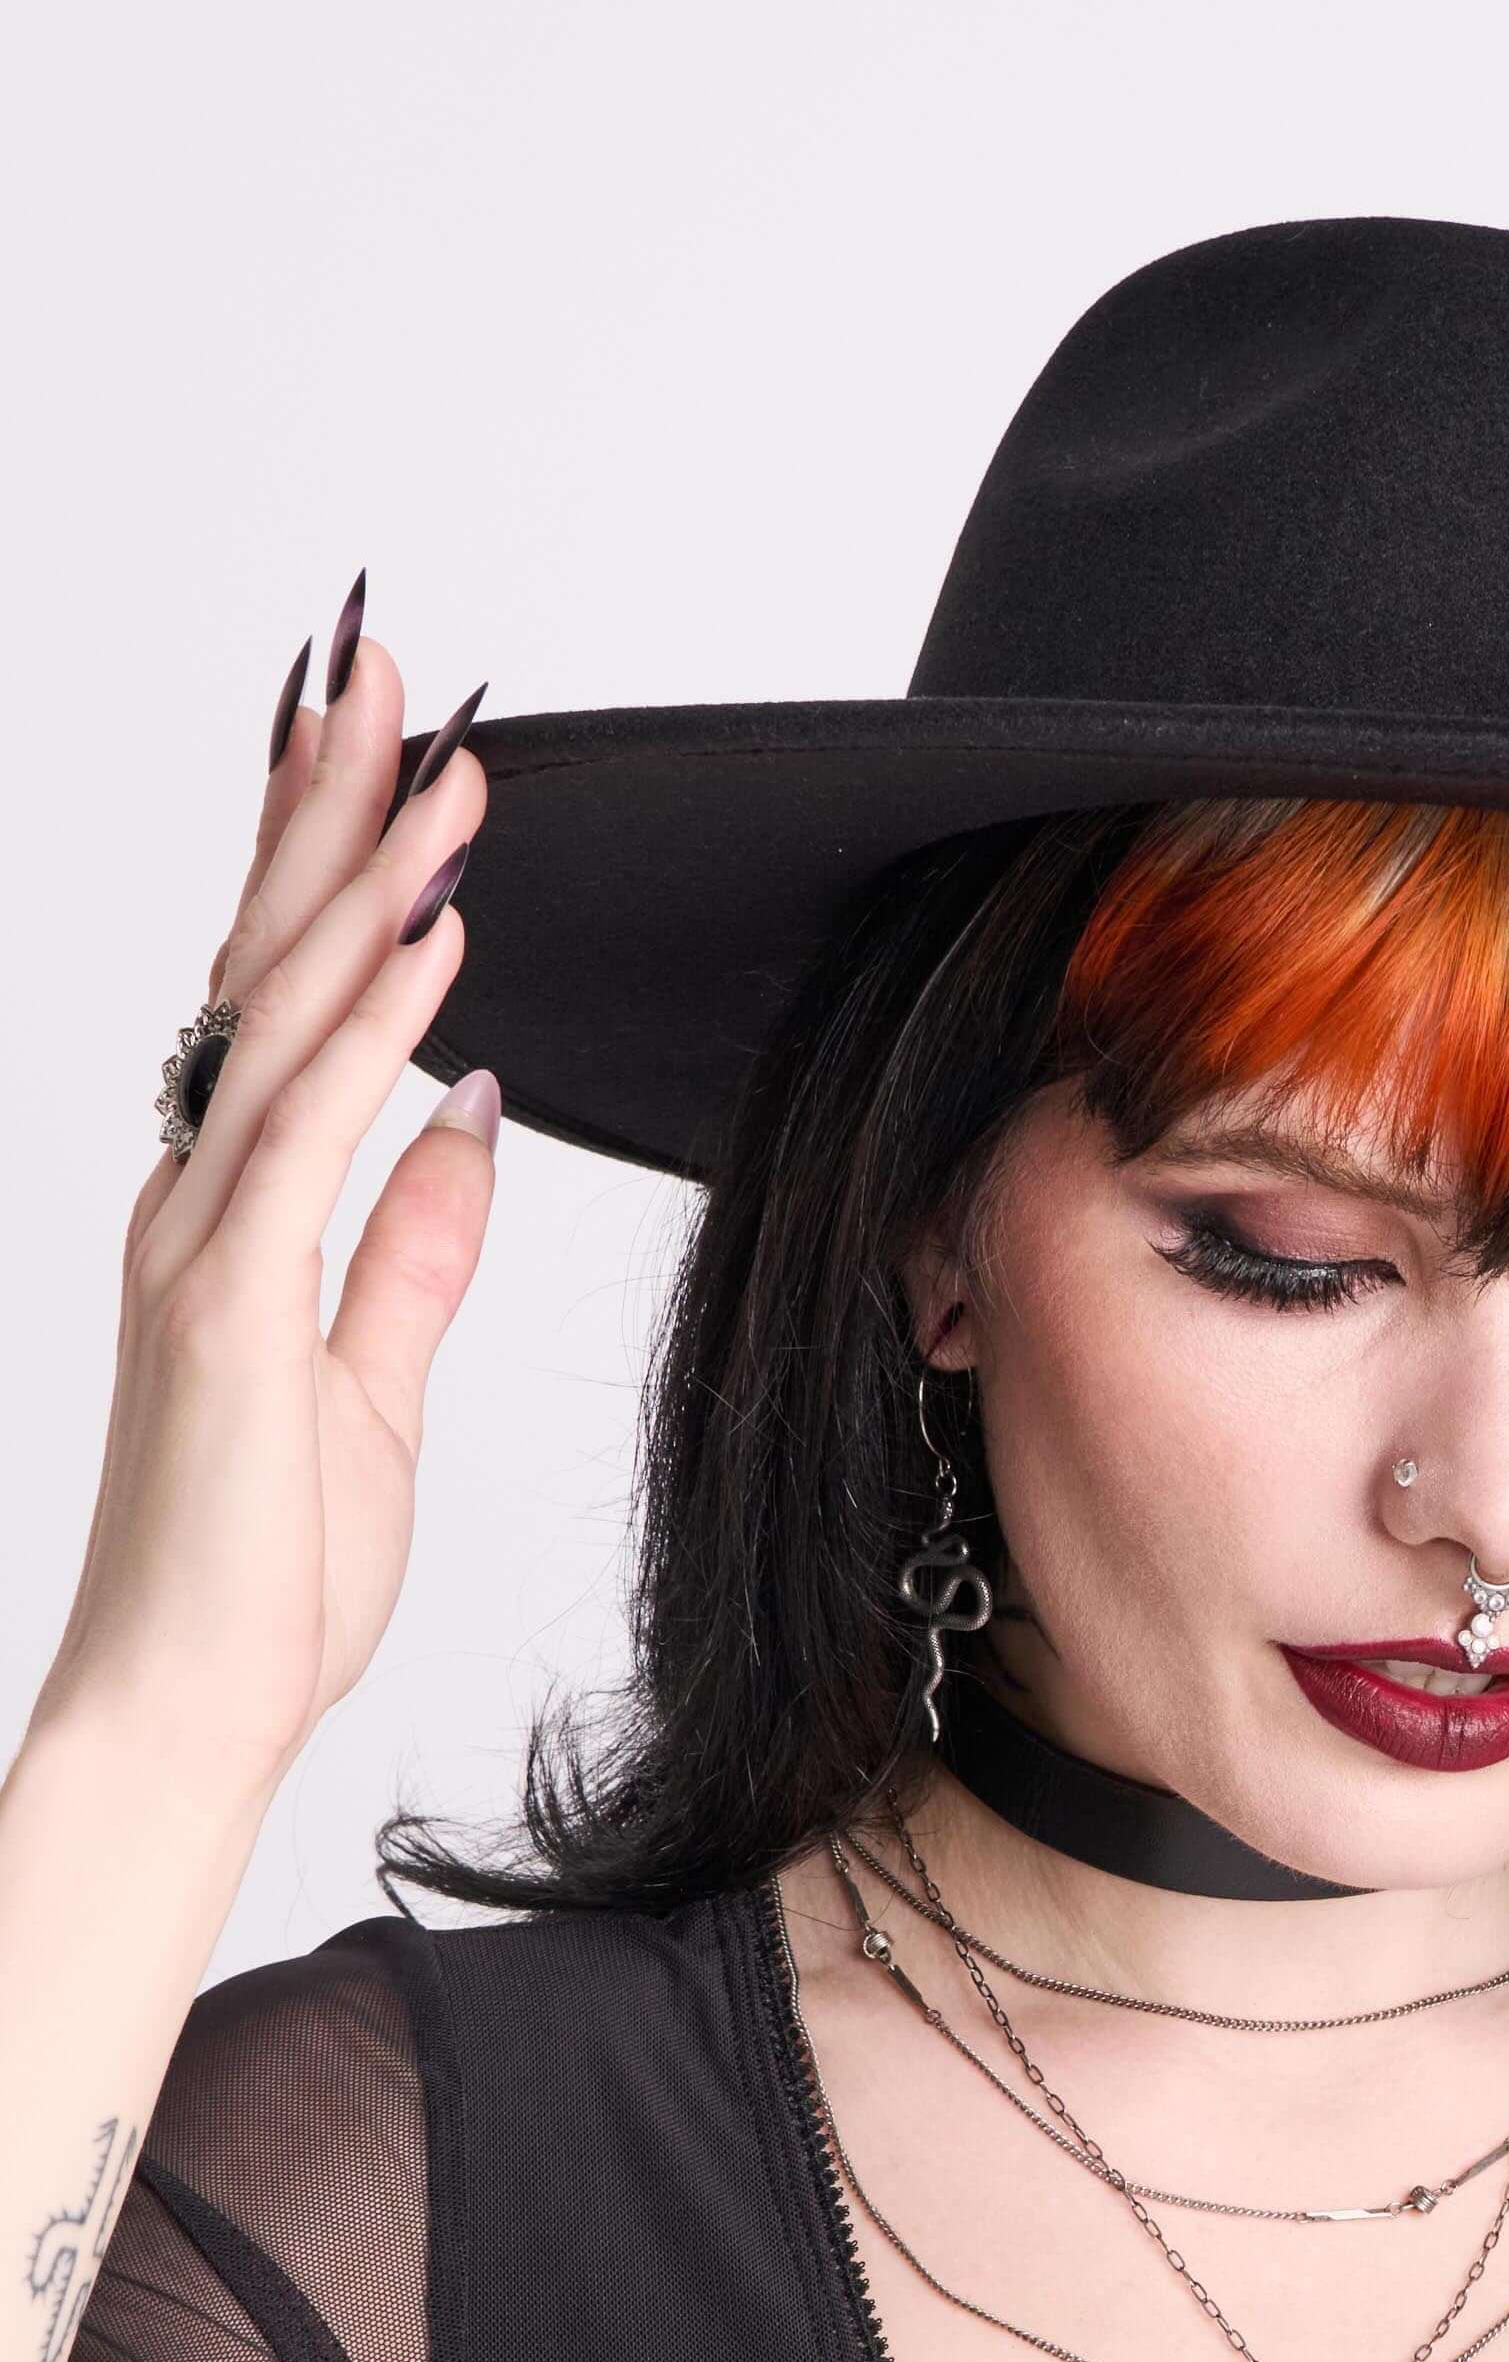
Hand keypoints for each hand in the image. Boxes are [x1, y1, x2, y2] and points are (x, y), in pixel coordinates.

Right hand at [31, 581, 495, 1810]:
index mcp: (229, 1211)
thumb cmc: (265, 1570)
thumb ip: (411, 1248)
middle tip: (383, 660)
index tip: (389, 748)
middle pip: (265, 957)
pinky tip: (430, 932)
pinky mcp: (230, 1303)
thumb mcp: (374, 1387)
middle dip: (327, 802)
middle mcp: (196, 1197)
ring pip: (282, 1010)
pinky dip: (370, 1020)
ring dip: (364, 872)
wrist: (190, 1701)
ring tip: (433, 750)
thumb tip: (465, 1116)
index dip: (330, 863)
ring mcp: (200, 1241)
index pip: (283, 997)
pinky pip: (308, 1128)